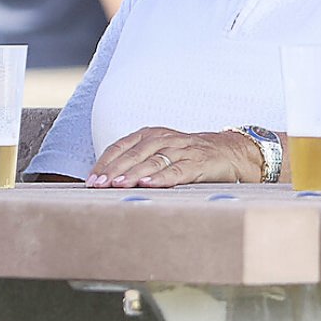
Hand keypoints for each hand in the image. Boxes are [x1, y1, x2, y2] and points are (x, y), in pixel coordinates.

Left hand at [87, 127, 261, 187]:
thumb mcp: (160, 154)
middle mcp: (164, 138)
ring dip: (133, 173)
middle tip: (99, 185)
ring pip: (153, 160)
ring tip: (118, 185)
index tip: (90, 181)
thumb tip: (106, 184)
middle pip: (134, 153)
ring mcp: (182, 149)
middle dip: (114, 170)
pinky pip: (178, 169)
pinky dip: (162, 177)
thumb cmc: (187, 157)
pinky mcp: (198, 161)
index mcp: (149, 135)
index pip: (120, 147)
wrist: (229, 152)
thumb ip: (137, 164)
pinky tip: (149, 185)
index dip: (104, 163)